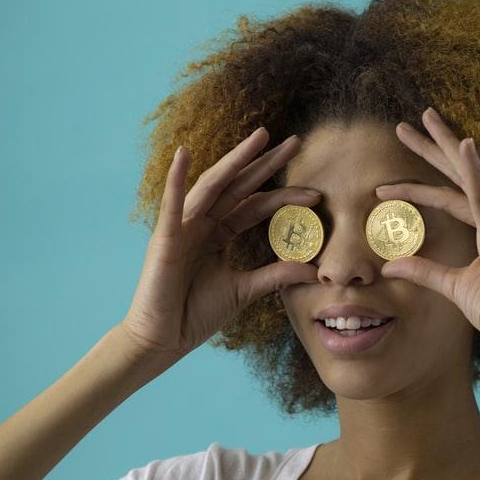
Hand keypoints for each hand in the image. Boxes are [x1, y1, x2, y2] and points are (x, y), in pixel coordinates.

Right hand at [119, 127, 320, 366]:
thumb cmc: (195, 314)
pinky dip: (175, 179)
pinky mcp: (164, 239)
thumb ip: (276, 275)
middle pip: (239, 186)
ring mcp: (182, 227)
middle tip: (296, 141)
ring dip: (235, 160)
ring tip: (259, 138)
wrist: (162, 341)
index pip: (256, 206)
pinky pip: (171, 205)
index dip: (285, 197)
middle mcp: (202, 223)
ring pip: (213, 186)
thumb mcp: (244, 291)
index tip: (317, 193)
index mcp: (219, 234)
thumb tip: (314, 270)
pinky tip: (183, 154)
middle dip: (266, 163)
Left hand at [374, 107, 479, 360]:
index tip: (387, 184)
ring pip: (468, 176)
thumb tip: (391, 264)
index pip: (453, 195)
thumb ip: (425, 270)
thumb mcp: (455, 287)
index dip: (420, 185)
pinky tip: (462, 145)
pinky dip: (473, 171)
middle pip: (460, 174)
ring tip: (422, 121)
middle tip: (405, 124)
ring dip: (444, 147)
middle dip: (433, 146)